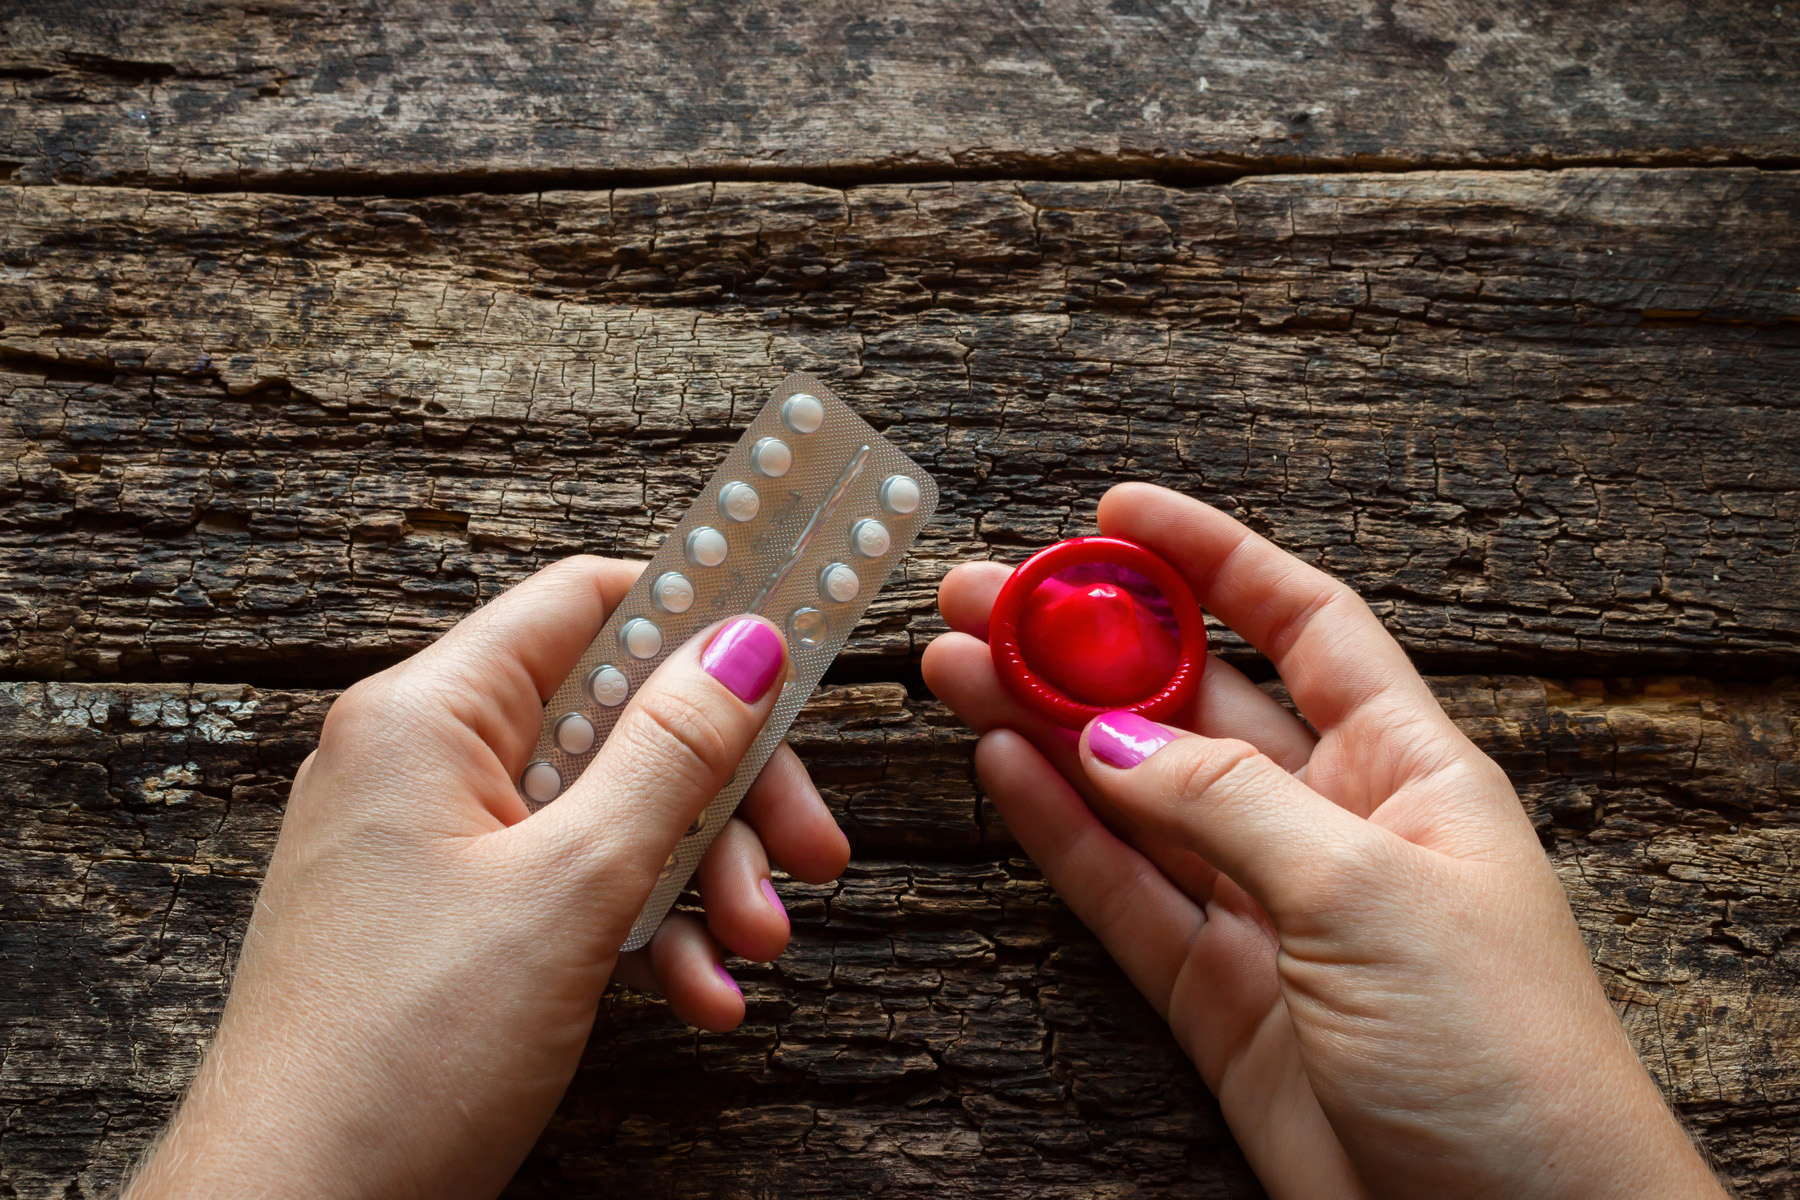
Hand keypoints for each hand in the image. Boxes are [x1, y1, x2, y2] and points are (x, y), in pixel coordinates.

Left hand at [126, 557, 849, 1199]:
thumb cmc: (400, 1053)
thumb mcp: (571, 886)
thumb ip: (670, 755)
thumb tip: (743, 644)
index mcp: (426, 716)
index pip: (585, 603)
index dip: (696, 618)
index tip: (789, 660)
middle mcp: (424, 762)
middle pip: (618, 718)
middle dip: (725, 790)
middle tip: (807, 851)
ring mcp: (436, 846)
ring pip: (608, 812)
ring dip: (700, 875)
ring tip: (753, 951)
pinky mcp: (452, 922)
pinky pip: (571, 889)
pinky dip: (643, 932)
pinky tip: (697, 998)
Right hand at [922, 483, 1725, 1199]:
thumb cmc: (1504, 1055)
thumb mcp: (1368, 892)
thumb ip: (1228, 803)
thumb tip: (1108, 740)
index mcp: (1407, 767)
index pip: (1300, 621)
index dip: (1210, 558)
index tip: (1116, 512)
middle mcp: (1331, 822)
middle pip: (1192, 702)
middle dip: (1088, 645)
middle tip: (983, 597)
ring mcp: (1266, 907)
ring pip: (1137, 792)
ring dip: (1047, 728)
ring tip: (956, 669)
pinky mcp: (1216, 992)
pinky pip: (1122, 890)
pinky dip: (1059, 831)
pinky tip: (1000, 768)